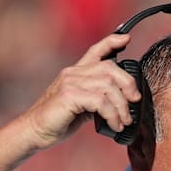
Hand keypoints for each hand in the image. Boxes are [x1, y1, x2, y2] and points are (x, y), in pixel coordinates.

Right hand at [20, 33, 141, 150]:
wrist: (35, 131)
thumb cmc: (59, 120)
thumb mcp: (83, 106)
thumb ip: (99, 99)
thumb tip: (124, 104)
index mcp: (76, 72)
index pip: (96, 50)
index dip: (112, 41)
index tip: (127, 39)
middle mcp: (73, 73)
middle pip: (110, 68)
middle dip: (128, 85)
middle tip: (135, 102)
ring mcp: (70, 82)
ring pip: (108, 85)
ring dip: (121, 106)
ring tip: (124, 121)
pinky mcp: (68, 95)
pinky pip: (100, 101)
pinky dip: (112, 114)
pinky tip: (114, 125)